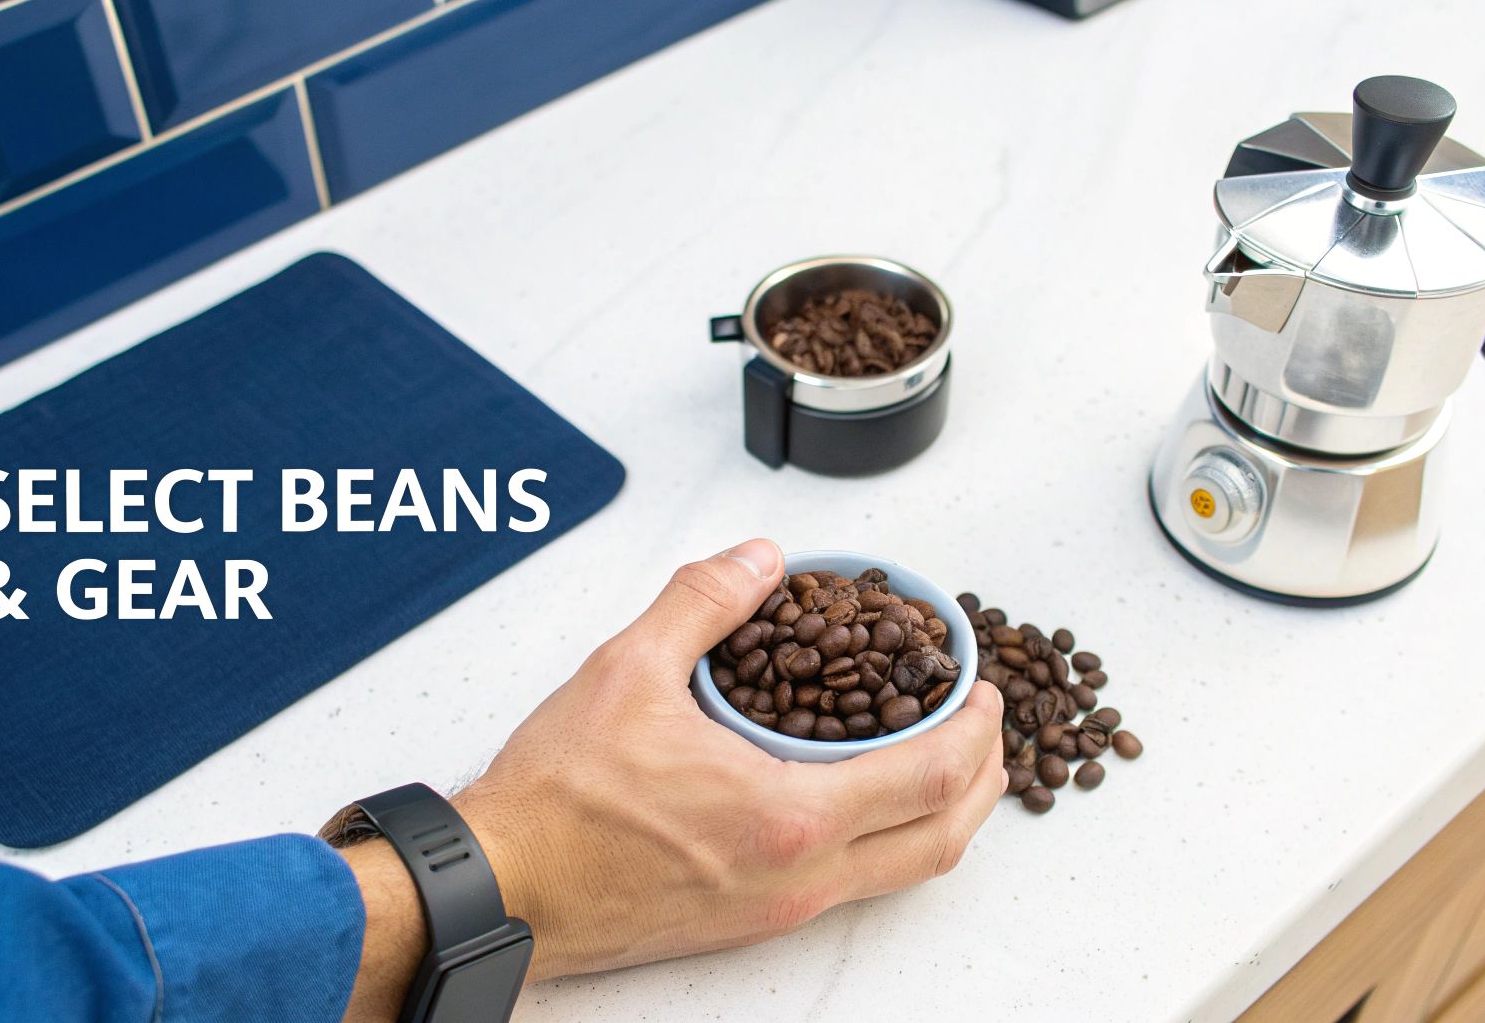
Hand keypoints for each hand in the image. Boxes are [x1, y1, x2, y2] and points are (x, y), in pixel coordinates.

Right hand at [450, 538, 1005, 981]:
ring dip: (941, 814)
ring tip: (935, 753)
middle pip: (940, 840)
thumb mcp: (628, 671)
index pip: (929, 777)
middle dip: (981, 779)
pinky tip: (860, 793)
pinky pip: (855, 884)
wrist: (502, 889)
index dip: (975, 728)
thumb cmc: (557, 802)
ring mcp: (776, 911)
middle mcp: (797, 878)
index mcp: (787, 819)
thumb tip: (758, 558)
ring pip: (903, 872)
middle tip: (981, 723)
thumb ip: (703, 601)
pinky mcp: (750, 924)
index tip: (982, 686)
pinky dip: (888, 837)